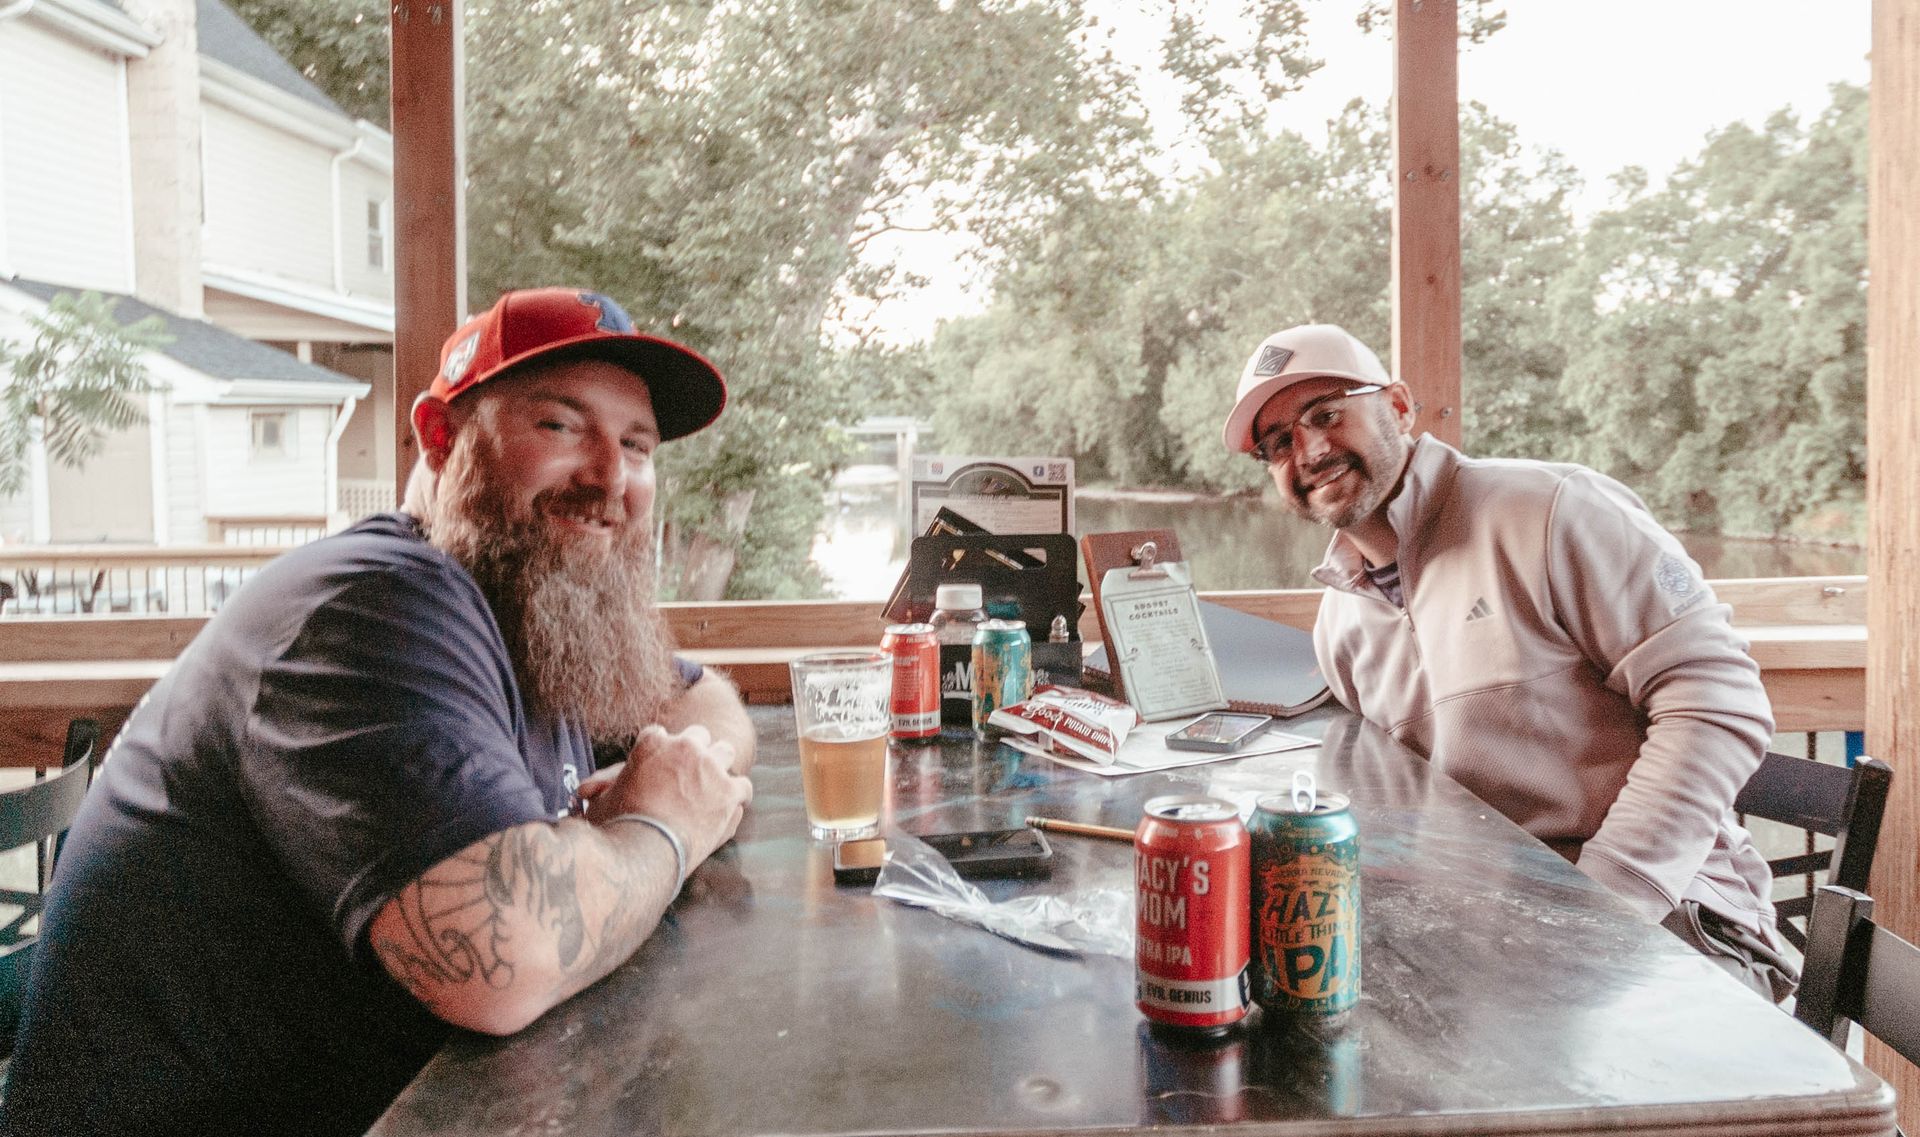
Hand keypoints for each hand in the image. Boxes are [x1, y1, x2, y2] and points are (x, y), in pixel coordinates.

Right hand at [585, 724, 751, 866]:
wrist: (645, 849)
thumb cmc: (616, 826)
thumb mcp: (600, 802)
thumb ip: (598, 790)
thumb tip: (584, 792)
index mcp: (652, 741)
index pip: (659, 734)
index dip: (659, 751)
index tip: (659, 765)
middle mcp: (686, 746)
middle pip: (698, 736)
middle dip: (694, 752)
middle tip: (690, 771)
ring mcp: (712, 767)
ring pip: (725, 753)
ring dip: (719, 767)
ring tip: (714, 784)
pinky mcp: (730, 791)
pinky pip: (743, 786)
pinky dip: (736, 797)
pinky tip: (729, 807)